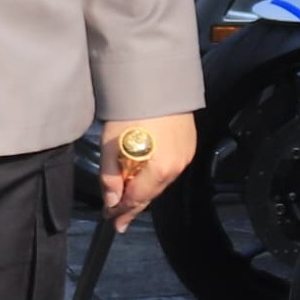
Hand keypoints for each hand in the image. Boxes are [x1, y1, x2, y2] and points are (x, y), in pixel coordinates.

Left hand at [98, 112, 198, 227]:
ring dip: (145, 189)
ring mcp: (186, 156)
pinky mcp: (189, 144)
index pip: (137, 200)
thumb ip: (110, 176)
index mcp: (158, 169)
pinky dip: (156, 174)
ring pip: (161, 182)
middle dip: (133, 205)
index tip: (110, 220)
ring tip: (128, 196)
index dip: (122, 211)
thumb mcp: (111, 144)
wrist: (156, 80)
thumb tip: (111, 202)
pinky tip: (145, 175)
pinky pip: (170, 168)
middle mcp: (176, 167)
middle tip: (118, 216)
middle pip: (151, 193)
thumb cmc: (130, 110)